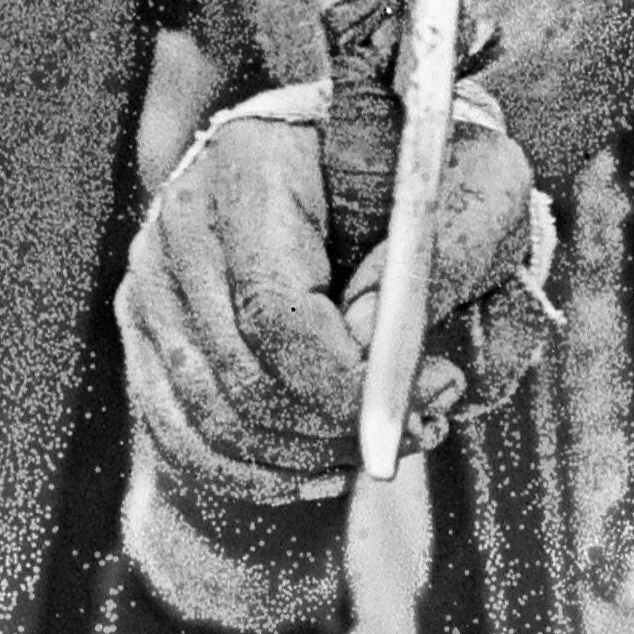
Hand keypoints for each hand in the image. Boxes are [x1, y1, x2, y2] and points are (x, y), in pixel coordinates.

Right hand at [117, 66, 543, 521]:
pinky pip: (181, 437)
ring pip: (212, 416)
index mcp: (254, 160)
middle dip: (337, 427)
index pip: (274, 307)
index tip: (430, 399)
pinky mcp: (150, 332)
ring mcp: (153, 278)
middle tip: (427, 426)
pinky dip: (256, 473)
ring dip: (308, 454)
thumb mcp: (484, 195)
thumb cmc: (440, 186)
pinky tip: (323, 466)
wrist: (382, 181)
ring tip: (390, 435)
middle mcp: (182, 215)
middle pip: (239, 373)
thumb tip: (360, 339)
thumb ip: (440, 260)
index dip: (344, 382)